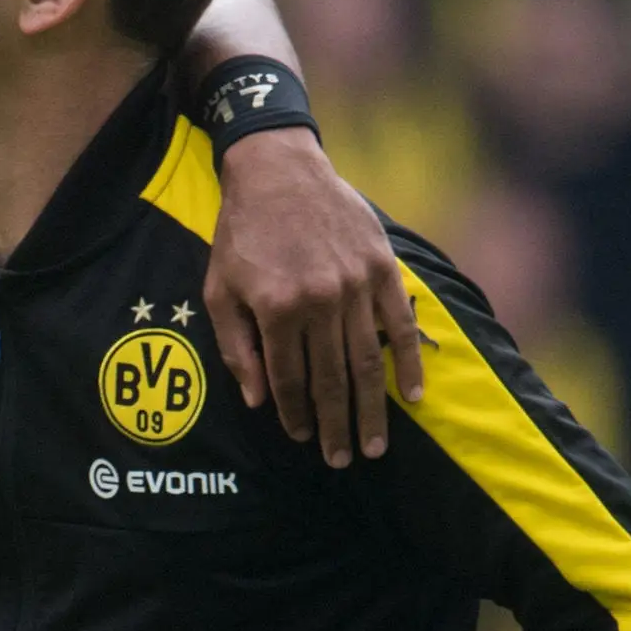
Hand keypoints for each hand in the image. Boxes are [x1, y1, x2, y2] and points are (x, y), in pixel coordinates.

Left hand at [205, 128, 424, 468]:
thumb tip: (257, 401)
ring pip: (367, 362)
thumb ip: (236, 348)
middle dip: (336, 427)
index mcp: (277, 309)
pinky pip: (402, 325)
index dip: (295, 414)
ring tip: (374, 446)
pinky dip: (408, 362)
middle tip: (341, 460)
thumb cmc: (242, 234)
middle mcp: (320, 301)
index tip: (302, 439)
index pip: (288, 379)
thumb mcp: (220, 290)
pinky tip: (411, 396)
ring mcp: (356, 285)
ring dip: (371, 410)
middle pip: (331, 380)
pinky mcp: (383, 269)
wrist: (278, 170)